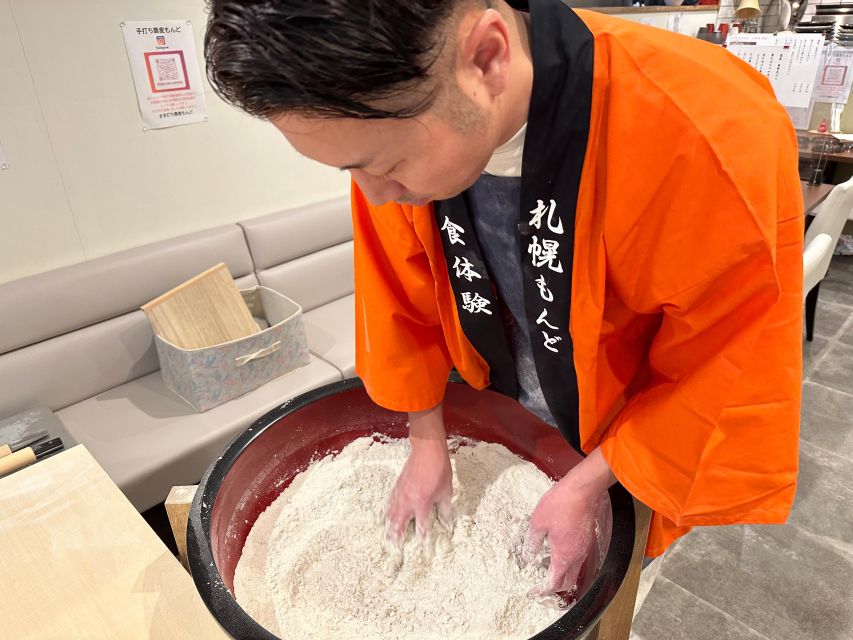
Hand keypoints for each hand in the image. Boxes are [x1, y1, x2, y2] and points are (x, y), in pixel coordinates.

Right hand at [384, 403, 452, 541]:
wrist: (427, 451)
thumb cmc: (439, 470)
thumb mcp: (447, 491)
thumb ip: (445, 508)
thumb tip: (447, 522)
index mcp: (423, 504)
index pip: (422, 527)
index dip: (422, 539)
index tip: (422, 549)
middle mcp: (409, 501)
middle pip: (400, 523)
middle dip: (397, 537)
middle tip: (394, 548)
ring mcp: (401, 494)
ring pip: (392, 514)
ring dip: (389, 527)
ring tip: (386, 538)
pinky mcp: (397, 486)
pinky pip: (389, 502)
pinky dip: (386, 511)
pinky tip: (384, 516)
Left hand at [522, 447, 615, 594]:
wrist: (583, 489)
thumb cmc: (560, 504)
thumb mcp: (538, 523)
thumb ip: (532, 543)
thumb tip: (527, 557)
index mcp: (564, 557)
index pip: (554, 583)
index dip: (542, 591)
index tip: (532, 592)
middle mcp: (576, 557)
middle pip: (567, 582)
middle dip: (553, 587)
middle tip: (540, 583)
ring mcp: (583, 548)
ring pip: (573, 571)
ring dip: (560, 574)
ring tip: (544, 567)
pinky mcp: (586, 539)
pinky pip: (577, 559)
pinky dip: (566, 562)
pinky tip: (555, 550)